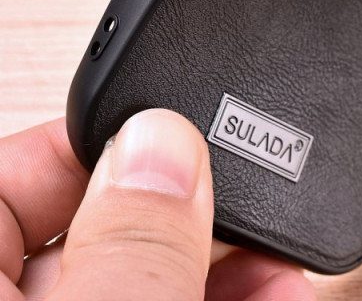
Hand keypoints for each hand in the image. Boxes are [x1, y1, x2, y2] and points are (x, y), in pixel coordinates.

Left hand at [0, 111, 315, 300]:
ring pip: (141, 276)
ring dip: (225, 258)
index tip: (179, 132)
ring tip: (279, 255)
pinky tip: (274, 290)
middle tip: (246, 194)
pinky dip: (225, 300)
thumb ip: (130, 250)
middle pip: (94, 228)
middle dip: (187, 208)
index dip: (103, 140)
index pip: (17, 172)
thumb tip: (164, 140)